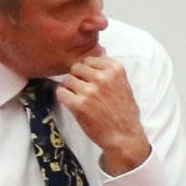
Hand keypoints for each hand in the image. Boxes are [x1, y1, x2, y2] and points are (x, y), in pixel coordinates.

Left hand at [59, 56, 148, 175]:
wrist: (124, 137)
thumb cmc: (124, 112)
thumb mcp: (123, 85)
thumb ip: (109, 68)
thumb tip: (99, 48)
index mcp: (115, 69)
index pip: (89, 59)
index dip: (88, 71)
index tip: (93, 82)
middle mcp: (103, 77)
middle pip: (76, 68)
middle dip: (78, 78)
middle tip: (86, 92)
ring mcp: (90, 91)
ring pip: (67, 80)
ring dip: (71, 89)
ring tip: (82, 100)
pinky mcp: (79, 104)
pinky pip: (61, 92)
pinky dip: (65, 98)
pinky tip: (75, 105)